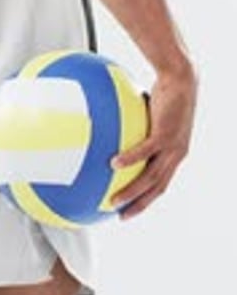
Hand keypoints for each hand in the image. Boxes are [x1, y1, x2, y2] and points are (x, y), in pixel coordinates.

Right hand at [108, 60, 198, 219]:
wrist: (181, 79)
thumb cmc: (165, 93)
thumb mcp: (150, 115)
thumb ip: (135, 127)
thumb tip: (113, 126)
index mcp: (174, 155)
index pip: (161, 185)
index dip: (146, 200)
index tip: (129, 209)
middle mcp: (176, 155)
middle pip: (157, 189)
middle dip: (139, 205)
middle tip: (120, 216)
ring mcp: (171, 146)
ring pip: (151, 177)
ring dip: (132, 191)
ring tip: (115, 200)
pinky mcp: (165, 134)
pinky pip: (144, 151)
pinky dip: (129, 160)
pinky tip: (113, 165)